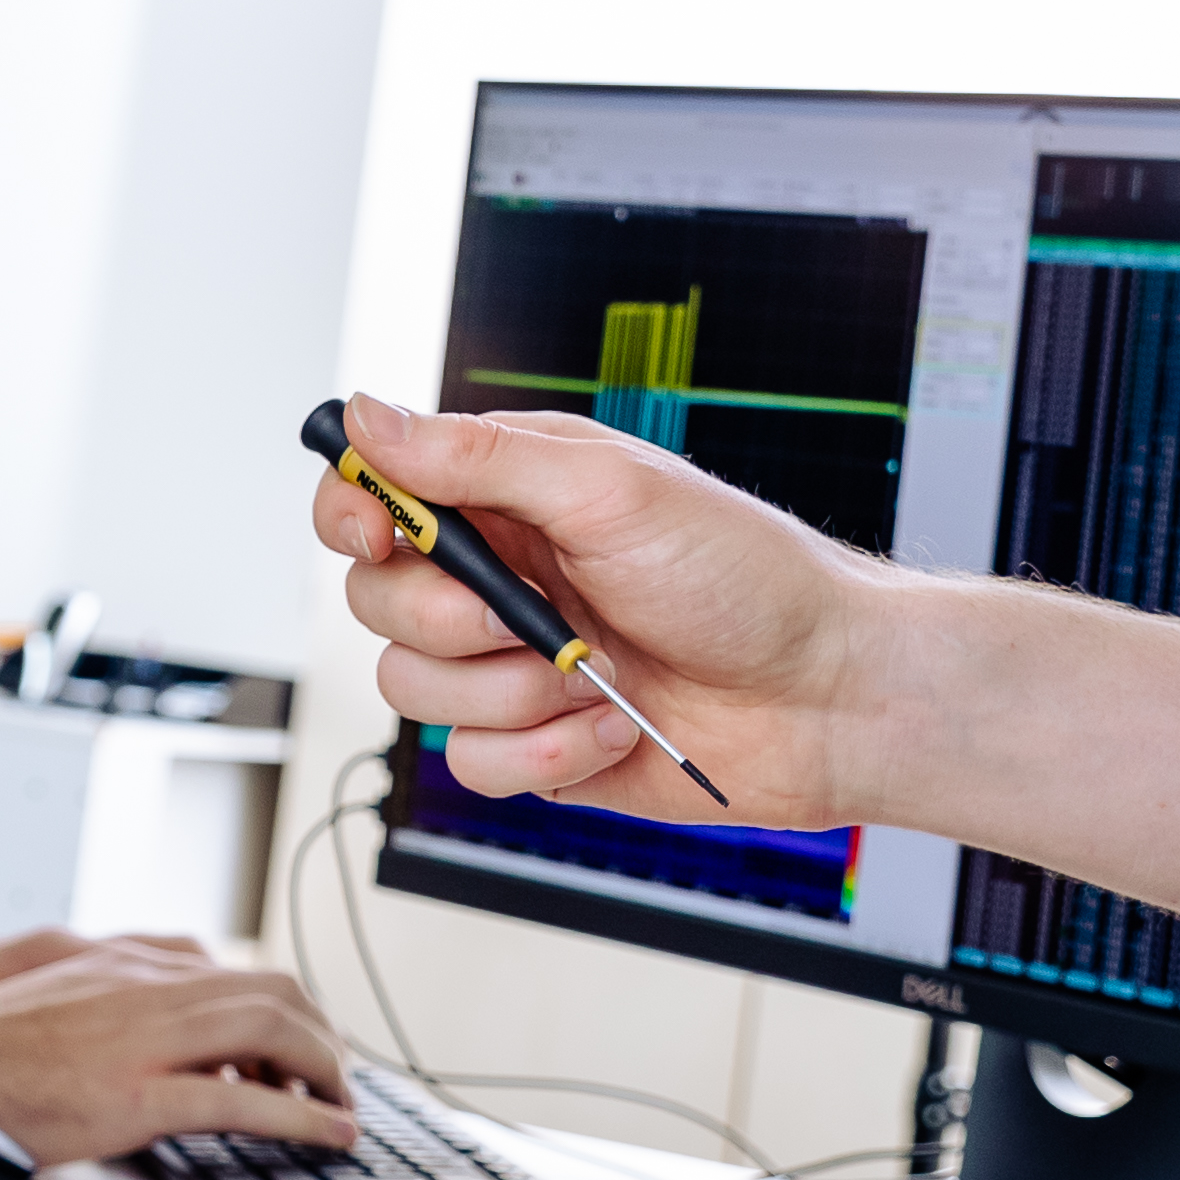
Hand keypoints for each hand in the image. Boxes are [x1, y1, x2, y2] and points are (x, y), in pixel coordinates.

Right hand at [0, 934, 357, 1170]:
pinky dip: (301, 1118)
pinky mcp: (138, 1096)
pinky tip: (327, 1135)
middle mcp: (151, 985)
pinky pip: (243, 1102)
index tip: (302, 1047)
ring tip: (338, 1109)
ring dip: (324, 1071)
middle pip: (276, 992)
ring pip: (274, 1033)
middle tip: (332, 1081)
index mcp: (132, 962)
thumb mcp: (59, 978)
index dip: (289, 1010)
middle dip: (320, 1037)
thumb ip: (116, 987)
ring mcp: (148, 1038)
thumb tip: (155, 1002)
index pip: (242, 971)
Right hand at [315, 392, 878, 827]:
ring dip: (511, 693)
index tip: (381, 535)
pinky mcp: (534, 743)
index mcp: (509, 496)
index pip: (376, 492)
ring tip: (599, 677)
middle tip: (528, 616)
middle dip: (449, 621)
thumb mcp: (611, 490)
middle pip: (374, 599)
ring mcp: (512, 664)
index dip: (353, 514)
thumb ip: (476, 458)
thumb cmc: (746, 578)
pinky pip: (471, 762)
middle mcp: (500, 576)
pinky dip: (545, 751)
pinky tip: (611, 727)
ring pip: (411, 688)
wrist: (825, 697)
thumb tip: (365, 417)